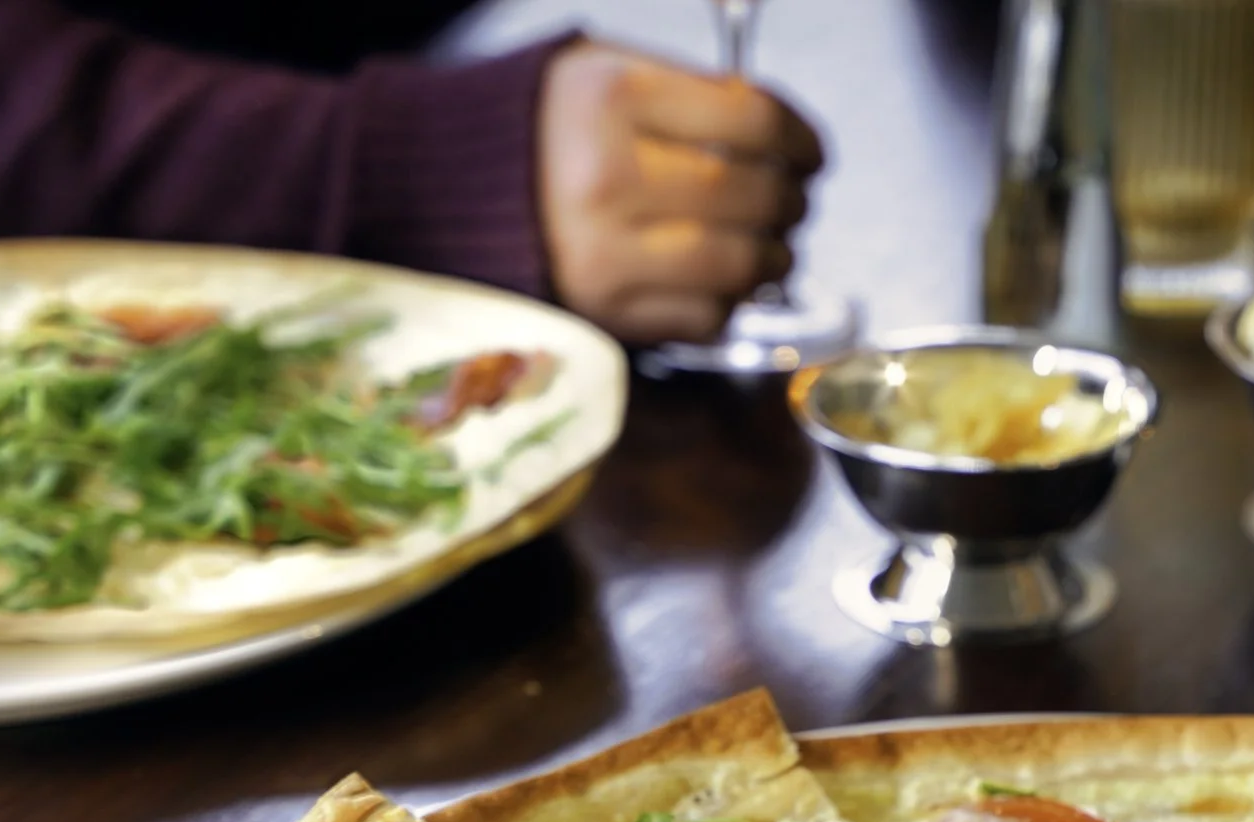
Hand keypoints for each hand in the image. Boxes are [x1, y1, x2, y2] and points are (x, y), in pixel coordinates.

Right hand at [537, 41, 824, 341]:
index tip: (810, 153)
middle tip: (792, 200)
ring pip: (740, 264)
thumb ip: (693, 95)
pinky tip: (722, 280)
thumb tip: (779, 137)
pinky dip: (730, 301)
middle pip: (754, 196)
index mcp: (612, 100)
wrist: (443, 185)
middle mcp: (607, 178)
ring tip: (771, 245)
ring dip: (774, 257)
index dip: (801, 140)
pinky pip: (705, 317)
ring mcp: (604, 253)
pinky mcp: (603, 312)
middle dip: (791, 201)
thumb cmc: (542, 128)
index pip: (754, 122)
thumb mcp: (604, 73)